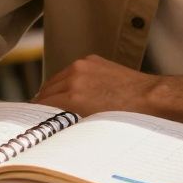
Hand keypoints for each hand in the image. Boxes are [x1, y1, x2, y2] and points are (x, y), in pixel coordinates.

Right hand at [32, 55, 158, 116]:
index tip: (33, 118)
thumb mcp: (92, 123)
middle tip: (39, 113)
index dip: (36, 112)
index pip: (43, 103)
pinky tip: (72, 90)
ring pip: (57, 78)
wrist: (150, 98)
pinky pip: (72, 70)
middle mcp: (74, 77)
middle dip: (42, 101)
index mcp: (72, 95)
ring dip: (54, 89)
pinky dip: (69, 80)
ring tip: (53, 102)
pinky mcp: (92, 59)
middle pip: (46, 89)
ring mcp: (83, 65)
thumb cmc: (125, 116)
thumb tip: (55, 121)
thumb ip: (69, 119)